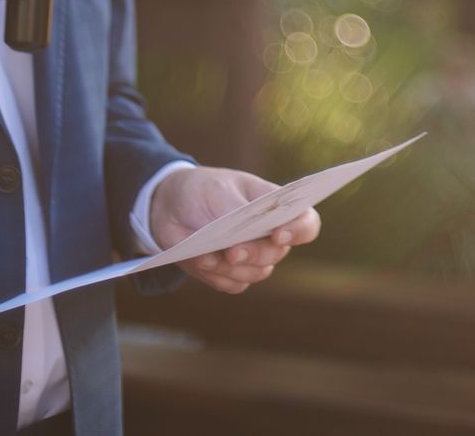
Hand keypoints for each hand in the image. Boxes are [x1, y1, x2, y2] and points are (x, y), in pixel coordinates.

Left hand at [149, 165, 321, 293]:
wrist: (169, 206)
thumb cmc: (202, 190)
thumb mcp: (217, 190)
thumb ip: (235, 210)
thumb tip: (246, 234)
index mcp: (276, 207)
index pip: (305, 223)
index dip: (299, 231)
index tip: (278, 234)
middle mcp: (269, 235)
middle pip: (278, 253)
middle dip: (255, 253)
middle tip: (232, 251)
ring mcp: (251, 256)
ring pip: (256, 273)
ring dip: (231, 267)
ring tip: (205, 255)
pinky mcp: (230, 274)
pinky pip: (233, 285)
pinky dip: (217, 276)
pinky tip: (201, 261)